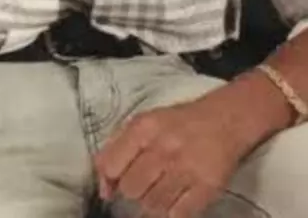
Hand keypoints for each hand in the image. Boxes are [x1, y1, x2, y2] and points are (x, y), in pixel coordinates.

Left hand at [95, 95, 247, 217]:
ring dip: (153, 202)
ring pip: (152, 206)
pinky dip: (172, 211)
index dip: (112, 178)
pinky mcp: (207, 187)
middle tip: (147, 181)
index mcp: (144, 128)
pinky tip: (176, 197)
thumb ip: (116, 149)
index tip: (120, 177)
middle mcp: (164, 147)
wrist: (226, 120)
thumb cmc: (178, 123)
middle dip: (135, 189)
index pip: (111, 166)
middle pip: (131, 190)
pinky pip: (177, 215)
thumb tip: (103, 189)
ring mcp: (186, 169)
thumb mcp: (143, 123)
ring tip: (163, 187)